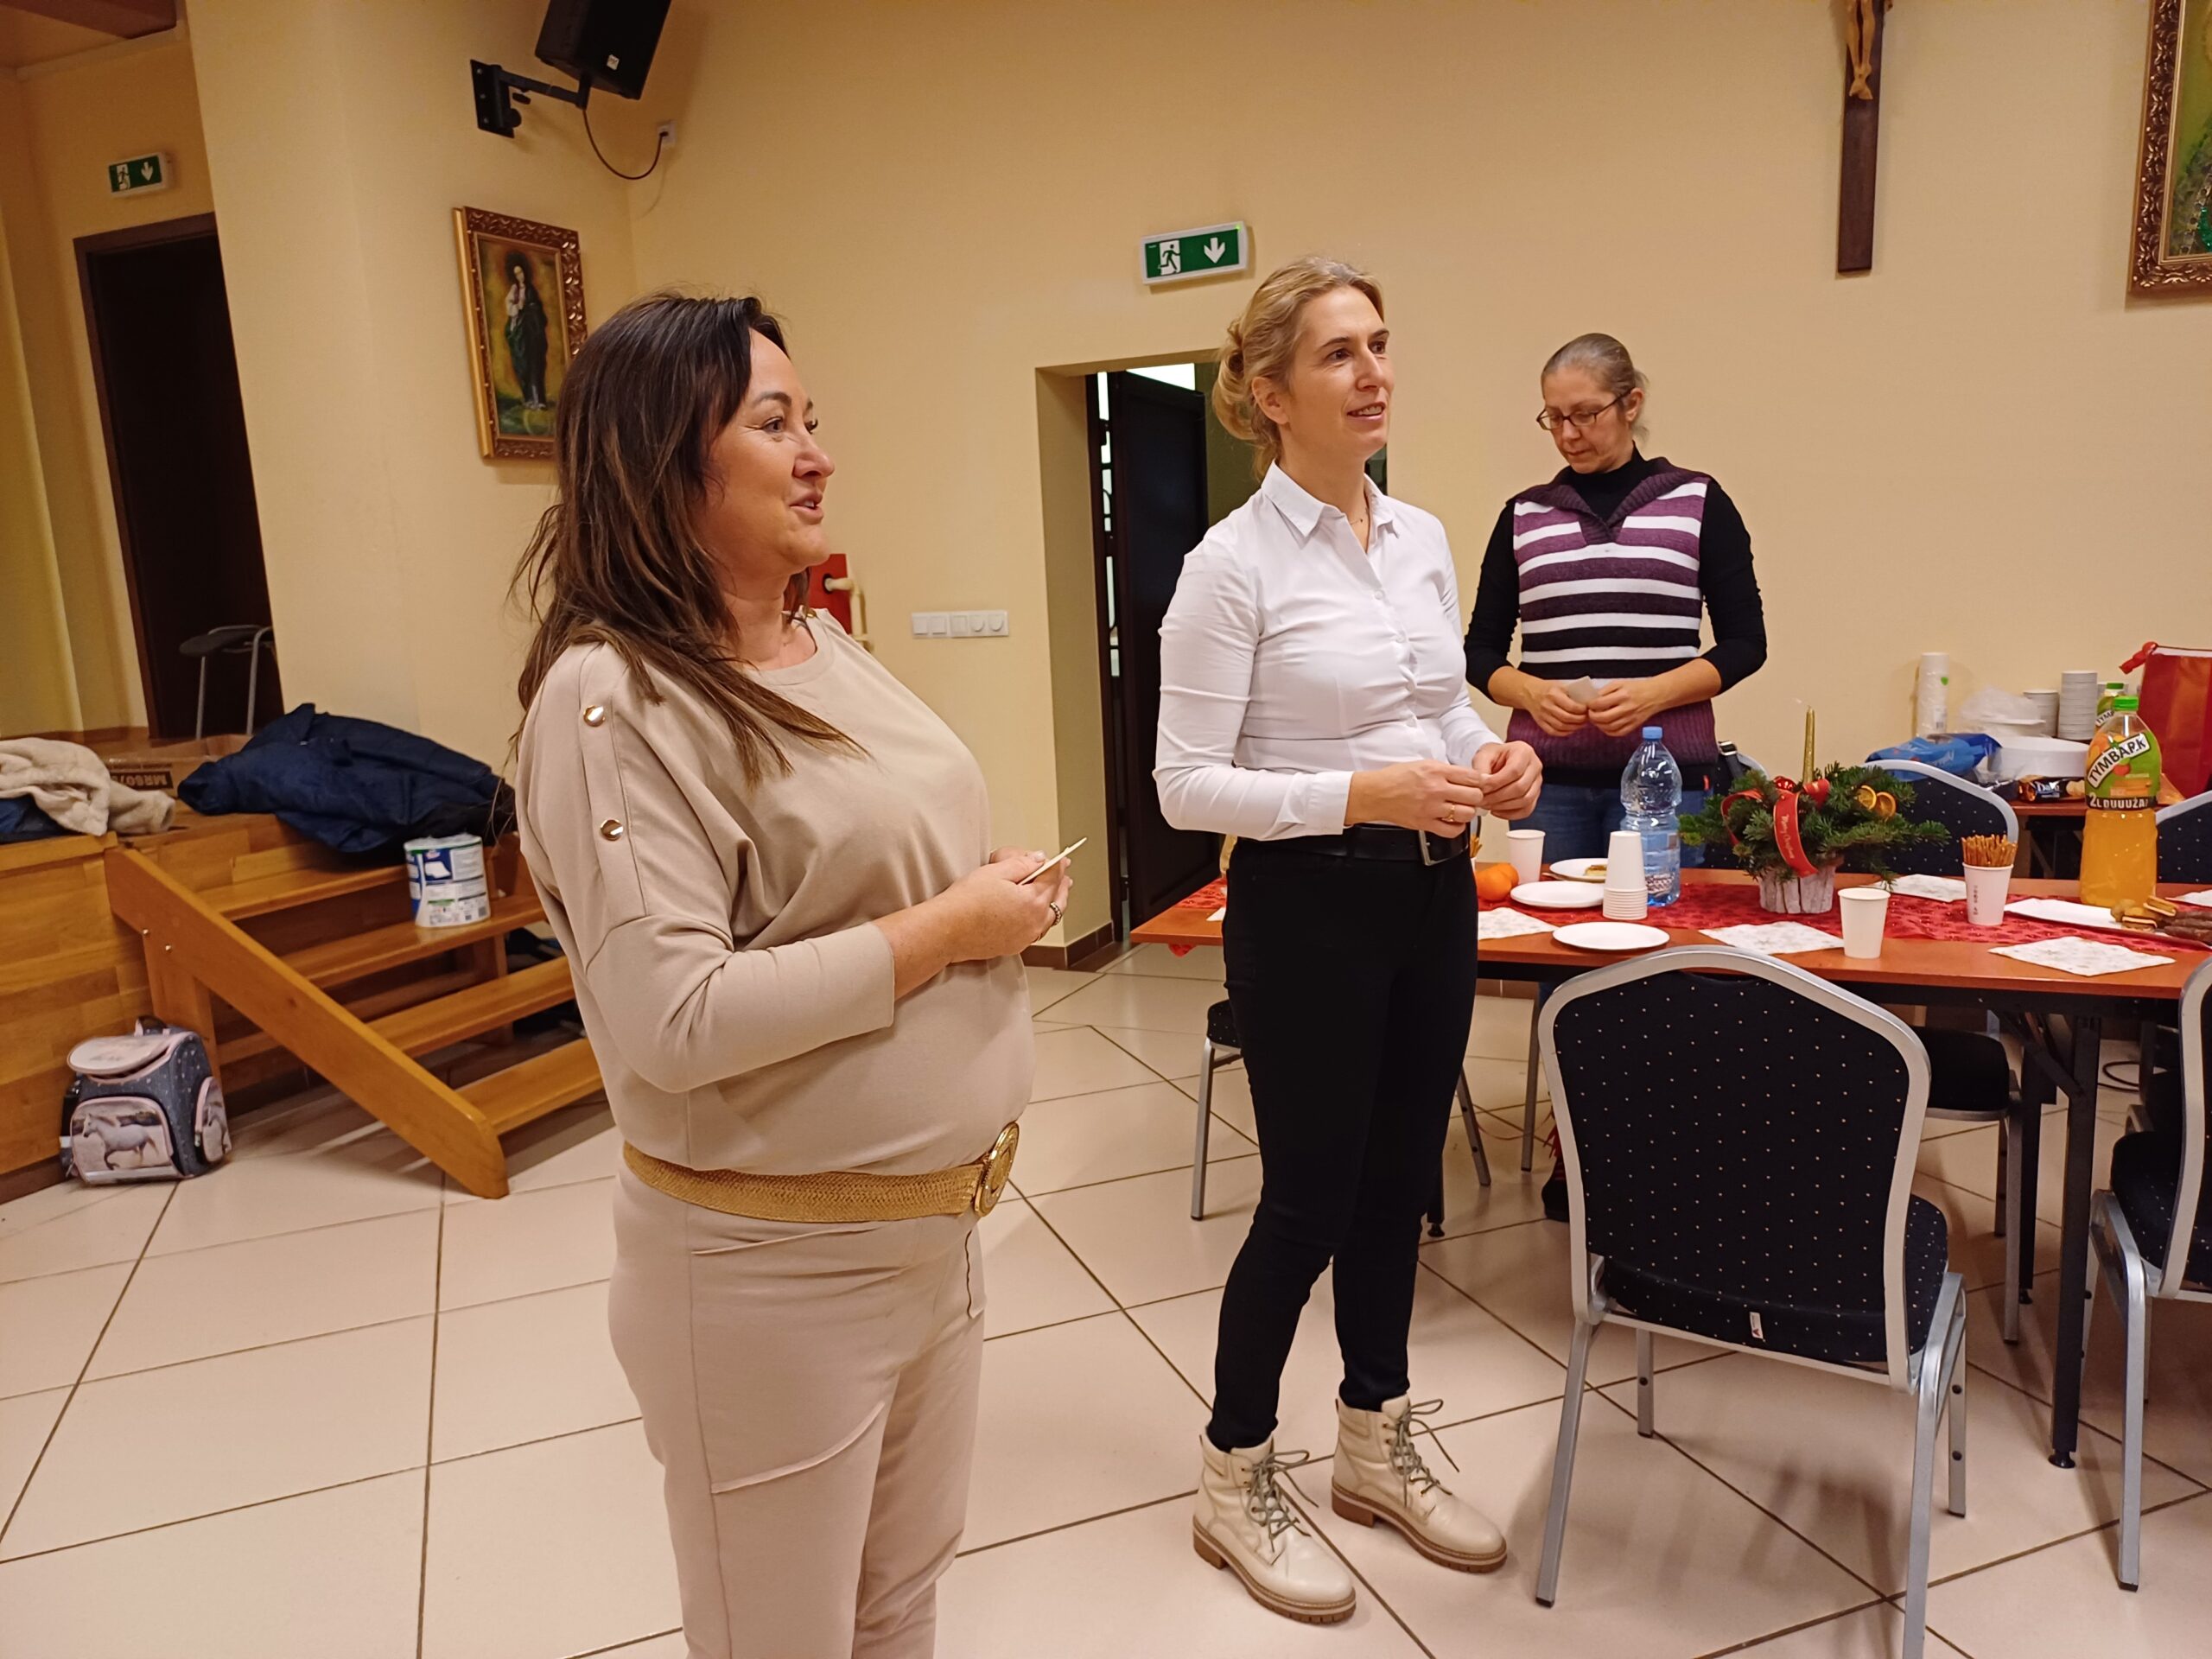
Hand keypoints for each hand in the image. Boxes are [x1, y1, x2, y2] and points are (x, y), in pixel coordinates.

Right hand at [937, 855, 1067, 962]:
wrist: (945, 930)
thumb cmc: (965, 902)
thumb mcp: (995, 871)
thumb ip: (1022, 864)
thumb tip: (1039, 859)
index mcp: (1032, 902)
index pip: (1052, 880)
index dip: (1058, 867)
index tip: (1062, 861)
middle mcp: (1033, 923)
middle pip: (1056, 902)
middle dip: (1061, 887)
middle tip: (1065, 878)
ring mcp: (1024, 938)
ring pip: (1048, 920)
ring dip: (1053, 905)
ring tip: (1055, 896)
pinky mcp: (1013, 946)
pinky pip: (1035, 932)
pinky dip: (1040, 920)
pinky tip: (1036, 916)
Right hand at [1346, 760, 1484, 836]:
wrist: (1375, 793)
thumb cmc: (1395, 778)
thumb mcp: (1422, 764)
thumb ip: (1445, 770)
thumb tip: (1467, 777)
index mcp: (1436, 771)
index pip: (1472, 777)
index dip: (1479, 781)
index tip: (1478, 784)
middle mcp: (1436, 789)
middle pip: (1474, 796)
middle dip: (1476, 797)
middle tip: (1470, 797)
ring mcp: (1431, 808)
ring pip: (1466, 814)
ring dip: (1467, 812)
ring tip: (1461, 809)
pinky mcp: (1425, 823)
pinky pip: (1452, 830)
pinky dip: (1457, 827)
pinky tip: (1453, 822)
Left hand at [1471, 741, 1542, 819]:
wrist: (1499, 761)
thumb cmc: (1493, 757)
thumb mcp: (1483, 756)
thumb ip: (1480, 768)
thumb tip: (1481, 784)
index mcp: (1524, 751)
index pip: (1514, 771)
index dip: (1496, 782)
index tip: (1481, 788)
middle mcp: (1535, 766)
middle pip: (1521, 787)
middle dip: (1498, 797)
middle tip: (1481, 800)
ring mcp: (1537, 782)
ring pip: (1525, 800)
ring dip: (1503, 806)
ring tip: (1486, 805)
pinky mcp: (1535, 795)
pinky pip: (1526, 810)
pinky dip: (1510, 814)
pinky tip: (1495, 811)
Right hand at [1524, 678, 1591, 737]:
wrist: (1529, 692)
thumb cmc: (1548, 688)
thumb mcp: (1561, 685)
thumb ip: (1573, 693)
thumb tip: (1590, 701)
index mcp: (1553, 694)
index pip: (1571, 706)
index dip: (1582, 710)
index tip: (1588, 709)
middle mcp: (1547, 706)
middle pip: (1567, 718)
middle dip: (1580, 720)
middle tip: (1586, 718)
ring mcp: (1542, 715)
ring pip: (1561, 726)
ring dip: (1574, 727)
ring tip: (1581, 724)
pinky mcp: (1540, 722)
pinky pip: (1553, 732)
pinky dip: (1564, 733)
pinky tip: (1571, 729)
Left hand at [1586, 677, 1671, 737]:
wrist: (1655, 694)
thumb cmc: (1637, 688)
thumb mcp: (1619, 684)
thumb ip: (1604, 691)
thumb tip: (1591, 700)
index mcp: (1623, 695)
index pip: (1600, 703)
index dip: (1590, 705)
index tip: (1588, 704)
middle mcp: (1627, 708)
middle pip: (1603, 718)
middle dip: (1592, 717)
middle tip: (1590, 713)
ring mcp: (1631, 718)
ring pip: (1609, 727)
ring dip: (1599, 725)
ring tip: (1597, 719)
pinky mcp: (1634, 726)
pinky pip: (1618, 733)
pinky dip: (1608, 731)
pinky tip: (1605, 726)